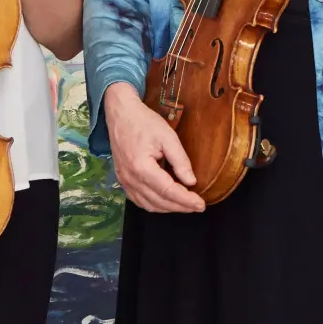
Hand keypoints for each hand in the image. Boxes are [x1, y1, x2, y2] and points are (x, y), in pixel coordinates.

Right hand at [103, 82, 205, 213]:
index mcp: (142, 167)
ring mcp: (124, 181)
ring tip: (185, 205)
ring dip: (168, 208)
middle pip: (159, 202)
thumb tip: (191, 182)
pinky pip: (138, 200)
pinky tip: (166, 202)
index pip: (168, 191)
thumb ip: (180, 160)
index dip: (186, 200)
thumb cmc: (144, 122)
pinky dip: (154, 205)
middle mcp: (131, 178)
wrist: (121, 114)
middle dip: (180, 207)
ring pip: (148, 205)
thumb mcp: (168, 136)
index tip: (201, 204)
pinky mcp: (122, 180)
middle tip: (198, 206)